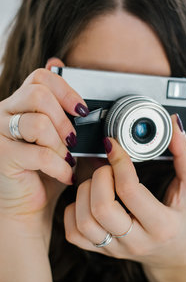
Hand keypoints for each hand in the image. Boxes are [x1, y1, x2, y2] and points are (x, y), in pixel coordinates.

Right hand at [0, 66, 87, 225]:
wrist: (27, 203)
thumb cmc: (45, 169)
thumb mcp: (60, 138)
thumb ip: (66, 117)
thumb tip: (80, 98)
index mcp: (20, 103)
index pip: (40, 77)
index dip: (65, 90)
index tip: (82, 110)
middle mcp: (5, 112)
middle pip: (38, 94)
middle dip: (64, 120)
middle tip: (73, 140)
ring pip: (38, 123)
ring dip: (60, 145)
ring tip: (67, 159)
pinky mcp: (2, 155)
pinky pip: (39, 154)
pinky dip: (59, 166)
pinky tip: (66, 174)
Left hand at [64, 114, 185, 269]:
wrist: (174, 254)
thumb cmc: (185, 218)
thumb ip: (184, 155)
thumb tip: (172, 124)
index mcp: (162, 225)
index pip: (130, 191)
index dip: (118, 161)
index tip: (113, 144)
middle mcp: (136, 241)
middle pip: (102, 209)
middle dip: (99, 177)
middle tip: (108, 167)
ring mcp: (115, 249)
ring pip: (84, 222)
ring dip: (84, 192)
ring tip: (99, 182)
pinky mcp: (101, 250)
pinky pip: (74, 233)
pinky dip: (74, 211)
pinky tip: (88, 199)